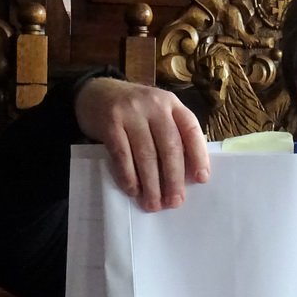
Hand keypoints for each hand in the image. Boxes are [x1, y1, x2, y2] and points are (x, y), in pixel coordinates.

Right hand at [74, 77, 209, 211]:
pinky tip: (133, 190)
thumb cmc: (134, 111)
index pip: (191, 130)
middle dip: (173, 178)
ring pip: (146, 154)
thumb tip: (186, 175)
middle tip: (175, 202)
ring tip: (153, 204)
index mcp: (172, 104)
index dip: (199, 156)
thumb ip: (172, 134)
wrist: (95, 92)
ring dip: (151, 184)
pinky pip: (122, 155)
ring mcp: (131, 113)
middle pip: (169, 146)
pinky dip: (129, 176)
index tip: (201, 180)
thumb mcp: (157, 113)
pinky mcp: (110, 123)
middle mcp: (154, 105)